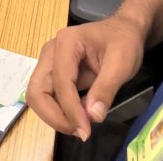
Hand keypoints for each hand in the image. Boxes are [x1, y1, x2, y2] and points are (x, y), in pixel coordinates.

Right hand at [27, 17, 146, 139]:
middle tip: (80, 131)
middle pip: (37, 91)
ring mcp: (50, 63)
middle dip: (55, 116)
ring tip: (81, 126)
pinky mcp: (54, 73)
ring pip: (38, 97)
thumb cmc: (124, 42)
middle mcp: (51, 52)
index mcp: (66, 43)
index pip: (60, 83)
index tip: (86, 131)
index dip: (71, 110)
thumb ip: (106, 89)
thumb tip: (92, 117)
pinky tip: (79, 118)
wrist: (125, 31)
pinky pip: (49, 97)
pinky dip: (60, 112)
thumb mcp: (122, 64)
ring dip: (55, 116)